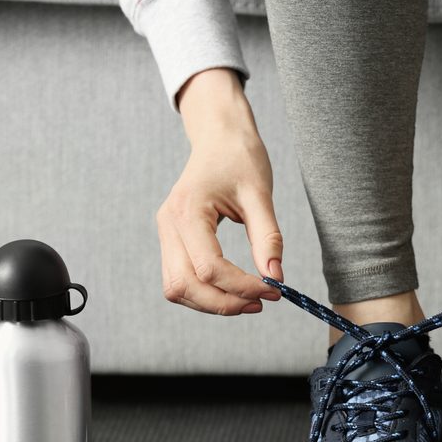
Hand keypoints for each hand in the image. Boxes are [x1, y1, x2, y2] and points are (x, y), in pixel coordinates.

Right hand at [156, 69, 283, 314]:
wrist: (219, 137)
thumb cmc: (240, 158)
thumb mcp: (260, 194)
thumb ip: (268, 237)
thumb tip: (276, 278)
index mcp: (188, 211)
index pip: (209, 268)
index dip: (242, 286)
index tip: (274, 290)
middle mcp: (168, 225)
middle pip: (183, 286)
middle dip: (223, 303)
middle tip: (261, 302)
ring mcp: (166, 234)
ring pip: (176, 289)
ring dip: (212, 302)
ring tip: (250, 300)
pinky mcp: (172, 240)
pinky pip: (180, 279)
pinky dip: (204, 292)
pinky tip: (234, 289)